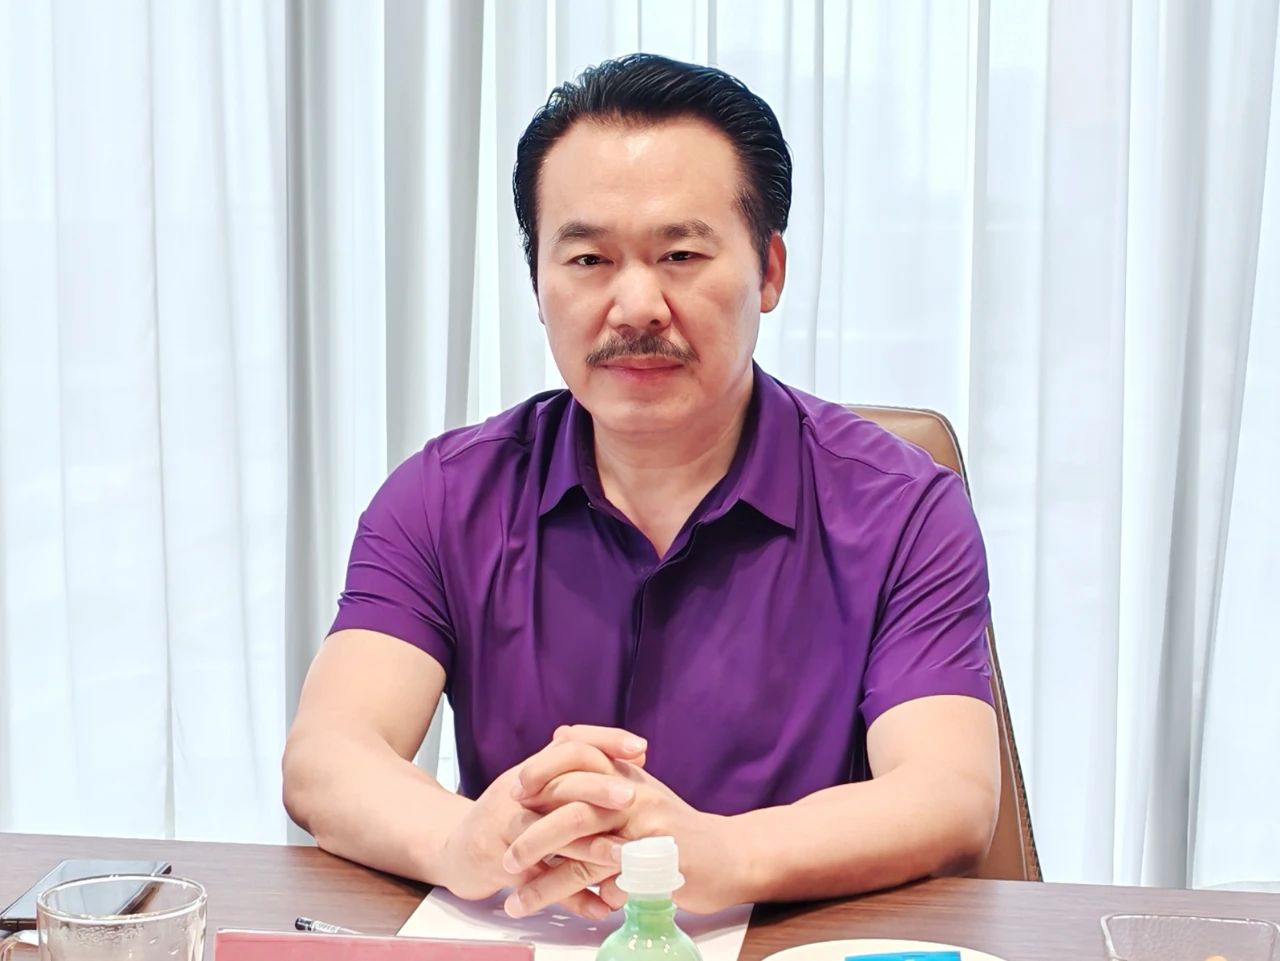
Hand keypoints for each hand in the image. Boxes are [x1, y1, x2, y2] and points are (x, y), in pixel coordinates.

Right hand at [439, 736, 642, 917]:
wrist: (455, 850)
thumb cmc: (506, 817)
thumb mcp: (537, 785)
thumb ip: (579, 770)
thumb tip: (635, 755)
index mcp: (532, 770)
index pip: (569, 743)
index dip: (605, 741)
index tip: (640, 749)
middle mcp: (516, 793)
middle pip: (559, 784)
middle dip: (598, 791)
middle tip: (632, 798)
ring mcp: (504, 828)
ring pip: (549, 835)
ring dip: (589, 848)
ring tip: (623, 856)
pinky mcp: (498, 864)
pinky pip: (539, 882)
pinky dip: (571, 898)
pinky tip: (599, 906)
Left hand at [503, 725, 743, 916]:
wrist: (725, 855)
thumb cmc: (671, 824)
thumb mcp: (636, 785)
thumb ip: (599, 764)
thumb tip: (561, 733)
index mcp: (626, 773)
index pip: (578, 754)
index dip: (543, 770)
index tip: (515, 792)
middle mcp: (635, 796)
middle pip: (574, 809)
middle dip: (533, 836)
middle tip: (506, 857)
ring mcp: (647, 833)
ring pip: (586, 856)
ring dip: (546, 882)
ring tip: (516, 898)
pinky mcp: (657, 868)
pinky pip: (610, 888)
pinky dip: (582, 903)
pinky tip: (561, 915)